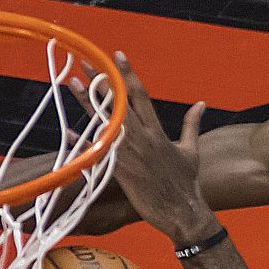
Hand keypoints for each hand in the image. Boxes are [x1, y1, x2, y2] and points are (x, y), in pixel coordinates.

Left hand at [73, 53, 216, 244]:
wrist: (182, 212)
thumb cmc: (188, 183)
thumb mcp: (192, 150)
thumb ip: (192, 124)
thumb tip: (201, 103)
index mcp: (158, 130)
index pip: (141, 94)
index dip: (128, 73)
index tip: (117, 56)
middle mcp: (142, 138)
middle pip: (118, 102)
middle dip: (101, 80)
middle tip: (85, 62)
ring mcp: (130, 154)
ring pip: (105, 122)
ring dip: (87, 103)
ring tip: (72, 84)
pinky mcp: (121, 172)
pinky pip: (98, 153)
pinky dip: (82, 143)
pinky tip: (68, 132)